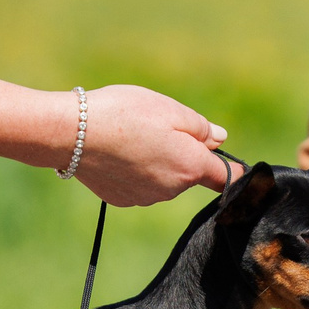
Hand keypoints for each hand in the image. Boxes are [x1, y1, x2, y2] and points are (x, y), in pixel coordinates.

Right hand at [68, 85, 230, 206]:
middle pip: (190, 174)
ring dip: (158, 162)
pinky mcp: (122, 199)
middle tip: (159, 128)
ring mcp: (145, 198)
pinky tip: (117, 152)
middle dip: (183, 154)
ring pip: (164, 179)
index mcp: (190, 166)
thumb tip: (219, 140)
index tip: (235, 164)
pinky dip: (135, 171)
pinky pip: (139, 185)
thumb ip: (200, 128)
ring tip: (132, 136)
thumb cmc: (123, 114)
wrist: (72, 134)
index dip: (236, 171)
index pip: (229, 179)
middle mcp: (172, 190)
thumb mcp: (169, 109)